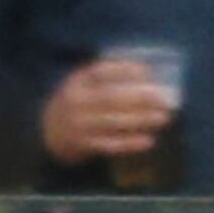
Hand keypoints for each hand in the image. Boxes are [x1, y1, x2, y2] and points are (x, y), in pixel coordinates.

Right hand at [42, 58, 181, 164]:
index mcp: (77, 81)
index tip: (148, 71)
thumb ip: (107, 75)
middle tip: (164, 99)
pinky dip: (130, 142)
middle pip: (111, 97)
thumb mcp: (84, 83)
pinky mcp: (83, 144)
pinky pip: (110, 144)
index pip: (101, 71)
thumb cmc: (78, 103)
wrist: (49, 132)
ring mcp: (79, 124)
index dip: (125, 70)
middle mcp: (76, 101)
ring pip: (113, 121)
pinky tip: (149, 139)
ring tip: (163, 117)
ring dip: (141, 120)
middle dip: (140, 98)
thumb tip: (147, 69)